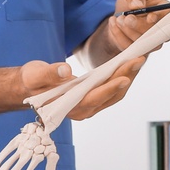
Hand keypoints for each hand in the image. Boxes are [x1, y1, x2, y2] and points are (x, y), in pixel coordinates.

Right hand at [16, 55, 146, 122]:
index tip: (124, 77)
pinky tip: (129, 65)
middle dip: (125, 77)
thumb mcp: (35, 74)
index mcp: (68, 107)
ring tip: (138, 60)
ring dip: (127, 77)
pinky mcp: (94, 98)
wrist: (31, 87)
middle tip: (138, 59)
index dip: (109, 89)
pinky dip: (122, 77)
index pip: (93, 99)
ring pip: (114, 93)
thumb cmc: (32, 81)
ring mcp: (90, 105)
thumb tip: (65, 71)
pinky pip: (112, 90)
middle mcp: (83, 110)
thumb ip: (49, 74)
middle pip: (110, 95)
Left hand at [107, 0, 169, 52]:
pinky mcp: (140, 50)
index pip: (169, 17)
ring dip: (127, 31)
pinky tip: (113, 24)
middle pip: (156, 33)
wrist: (120, 16)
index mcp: (165, 11)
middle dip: (139, 26)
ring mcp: (153, 42)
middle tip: (126, 18)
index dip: (161, 19)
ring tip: (117, 18)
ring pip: (142, 42)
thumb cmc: (131, 1)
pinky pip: (130, 47)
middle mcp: (162, 29)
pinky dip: (119, 36)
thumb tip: (137, 5)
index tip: (149, 17)